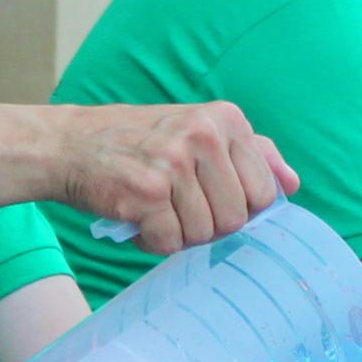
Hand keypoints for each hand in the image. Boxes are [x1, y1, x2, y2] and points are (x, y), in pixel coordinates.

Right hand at [55, 102, 292, 252]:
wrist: (70, 144)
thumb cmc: (139, 144)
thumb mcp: (198, 132)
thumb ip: (250, 153)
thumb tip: (291, 185)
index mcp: (225, 119)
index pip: (264, 193)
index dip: (237, 208)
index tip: (208, 197)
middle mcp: (203, 134)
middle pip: (236, 219)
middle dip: (207, 225)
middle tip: (177, 206)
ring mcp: (173, 161)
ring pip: (203, 234)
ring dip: (178, 234)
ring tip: (155, 210)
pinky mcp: (145, 191)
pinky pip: (169, 243)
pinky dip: (152, 242)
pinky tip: (138, 220)